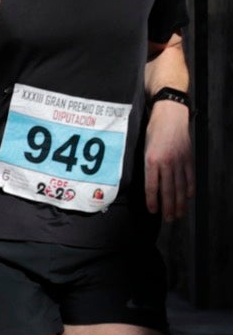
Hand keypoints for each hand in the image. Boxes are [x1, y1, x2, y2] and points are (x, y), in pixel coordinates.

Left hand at [145, 101, 193, 220]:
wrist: (170, 115)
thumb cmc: (153, 131)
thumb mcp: (144, 148)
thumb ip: (147, 166)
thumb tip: (149, 184)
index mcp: (151, 161)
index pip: (152, 186)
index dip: (153, 200)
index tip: (153, 211)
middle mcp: (166, 163)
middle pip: (168, 190)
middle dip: (168, 207)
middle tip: (169, 219)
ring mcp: (179, 161)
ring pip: (180, 187)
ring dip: (180, 202)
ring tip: (179, 214)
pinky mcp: (188, 158)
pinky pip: (190, 177)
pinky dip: (189, 188)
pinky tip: (188, 197)